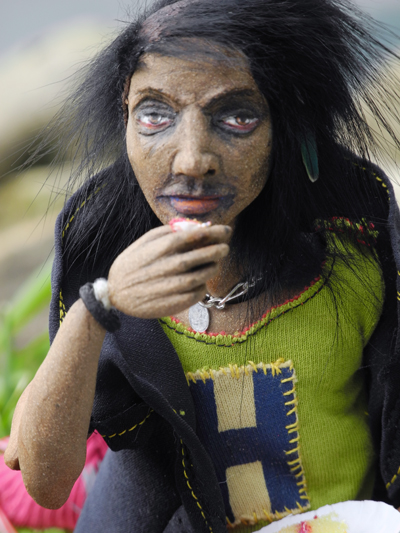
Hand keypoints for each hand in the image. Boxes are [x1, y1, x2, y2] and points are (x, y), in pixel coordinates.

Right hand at [108, 224, 230, 318]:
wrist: (115, 295)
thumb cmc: (131, 265)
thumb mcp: (143, 242)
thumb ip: (166, 233)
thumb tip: (192, 227)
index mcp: (162, 248)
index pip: (195, 236)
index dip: (214, 232)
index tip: (225, 230)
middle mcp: (169, 266)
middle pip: (204, 254)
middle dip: (218, 249)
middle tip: (224, 248)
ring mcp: (173, 285)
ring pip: (204, 274)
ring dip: (213, 268)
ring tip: (214, 264)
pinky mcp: (176, 302)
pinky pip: (198, 292)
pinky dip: (202, 286)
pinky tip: (199, 282)